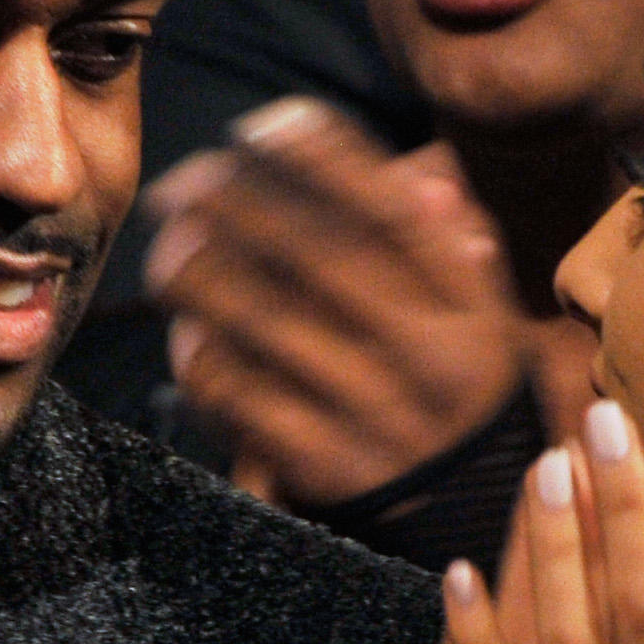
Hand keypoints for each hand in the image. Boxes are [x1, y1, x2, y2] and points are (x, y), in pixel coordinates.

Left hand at [141, 101, 530, 507]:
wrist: (469, 517)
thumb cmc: (448, 384)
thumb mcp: (474, 314)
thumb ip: (446, 241)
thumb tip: (420, 177)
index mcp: (472, 310)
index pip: (393, 212)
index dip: (321, 156)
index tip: (261, 126)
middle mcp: (432, 361)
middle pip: (318, 253)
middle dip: (236, 202)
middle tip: (183, 182)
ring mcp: (378, 419)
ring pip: (265, 320)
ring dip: (201, 272)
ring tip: (170, 249)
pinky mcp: (327, 470)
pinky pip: (241, 395)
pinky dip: (201, 354)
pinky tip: (189, 332)